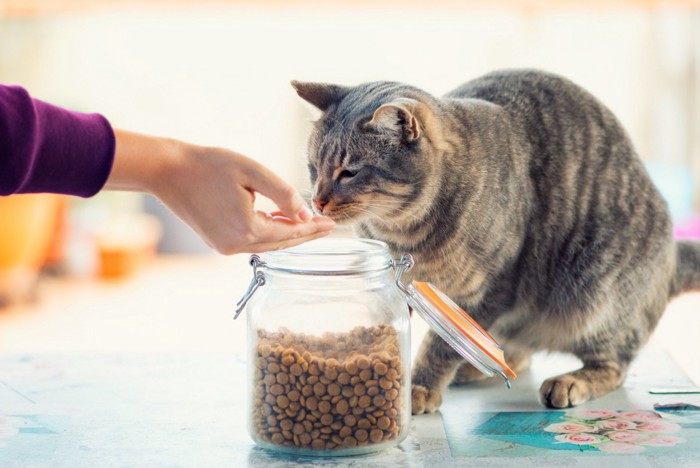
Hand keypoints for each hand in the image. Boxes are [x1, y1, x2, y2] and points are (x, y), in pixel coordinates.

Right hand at [105, 129, 334, 253]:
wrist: (167, 171)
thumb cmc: (209, 165)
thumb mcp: (252, 172)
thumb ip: (283, 194)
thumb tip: (306, 214)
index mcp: (247, 229)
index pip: (291, 233)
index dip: (313, 229)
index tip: (333, 224)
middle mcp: (236, 245)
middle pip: (281, 244)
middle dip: (305, 234)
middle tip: (327, 226)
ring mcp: (224, 247)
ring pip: (267, 244)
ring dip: (287, 233)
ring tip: (307, 222)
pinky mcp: (217, 243)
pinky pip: (252, 241)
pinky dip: (269, 232)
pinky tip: (279, 219)